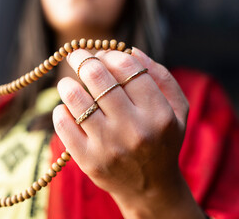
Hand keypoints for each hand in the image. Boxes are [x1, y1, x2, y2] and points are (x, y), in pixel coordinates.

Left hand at [53, 48, 203, 217]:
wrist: (150, 187)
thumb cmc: (162, 140)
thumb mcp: (177, 109)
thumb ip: (160, 76)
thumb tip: (130, 51)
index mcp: (159, 113)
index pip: (125, 66)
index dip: (108, 54)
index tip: (101, 54)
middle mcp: (134, 129)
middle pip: (96, 76)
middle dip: (81, 58)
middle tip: (76, 56)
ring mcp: (108, 147)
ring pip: (75, 97)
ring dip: (67, 83)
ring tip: (68, 83)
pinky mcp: (88, 161)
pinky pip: (63, 124)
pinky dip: (61, 110)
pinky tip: (68, 109)